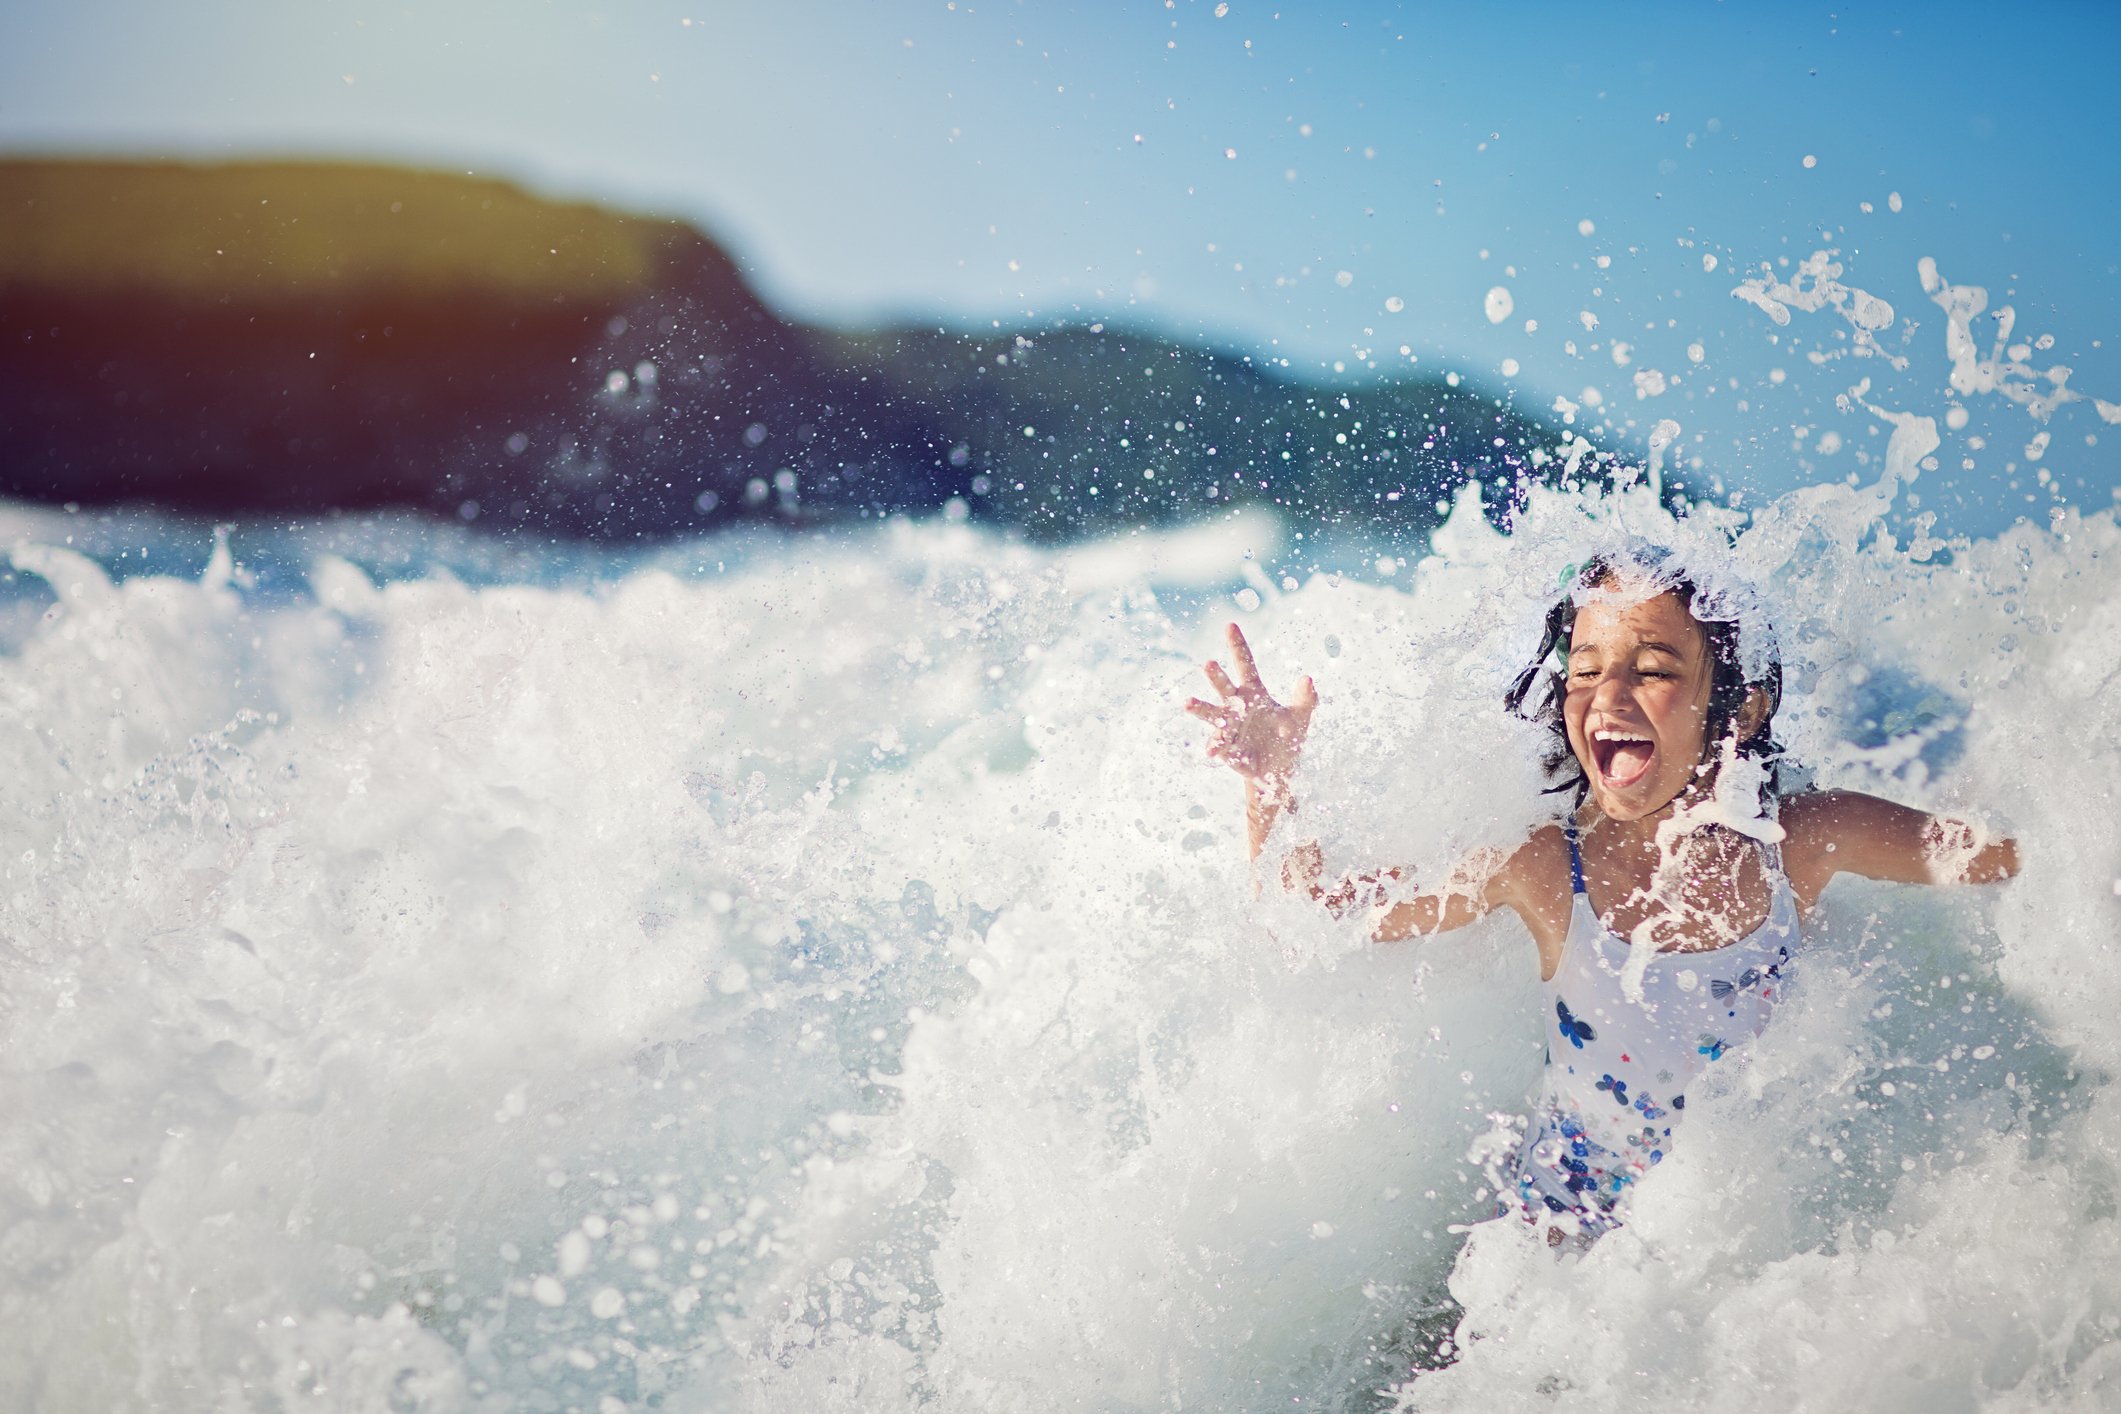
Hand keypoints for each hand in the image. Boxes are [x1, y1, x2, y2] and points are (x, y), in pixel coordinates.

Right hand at [1185, 622, 1316, 788]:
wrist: (1278, 769)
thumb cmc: (1287, 738)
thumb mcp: (1301, 717)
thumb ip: (1306, 698)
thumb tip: (1308, 679)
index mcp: (1255, 692)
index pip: (1245, 664)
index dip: (1237, 645)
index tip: (1230, 625)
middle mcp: (1237, 706)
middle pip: (1224, 687)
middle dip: (1216, 676)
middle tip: (1209, 664)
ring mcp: (1229, 727)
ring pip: (1212, 714)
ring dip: (1200, 708)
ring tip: (1188, 703)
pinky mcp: (1227, 749)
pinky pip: (1219, 745)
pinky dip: (1216, 746)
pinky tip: (1212, 749)